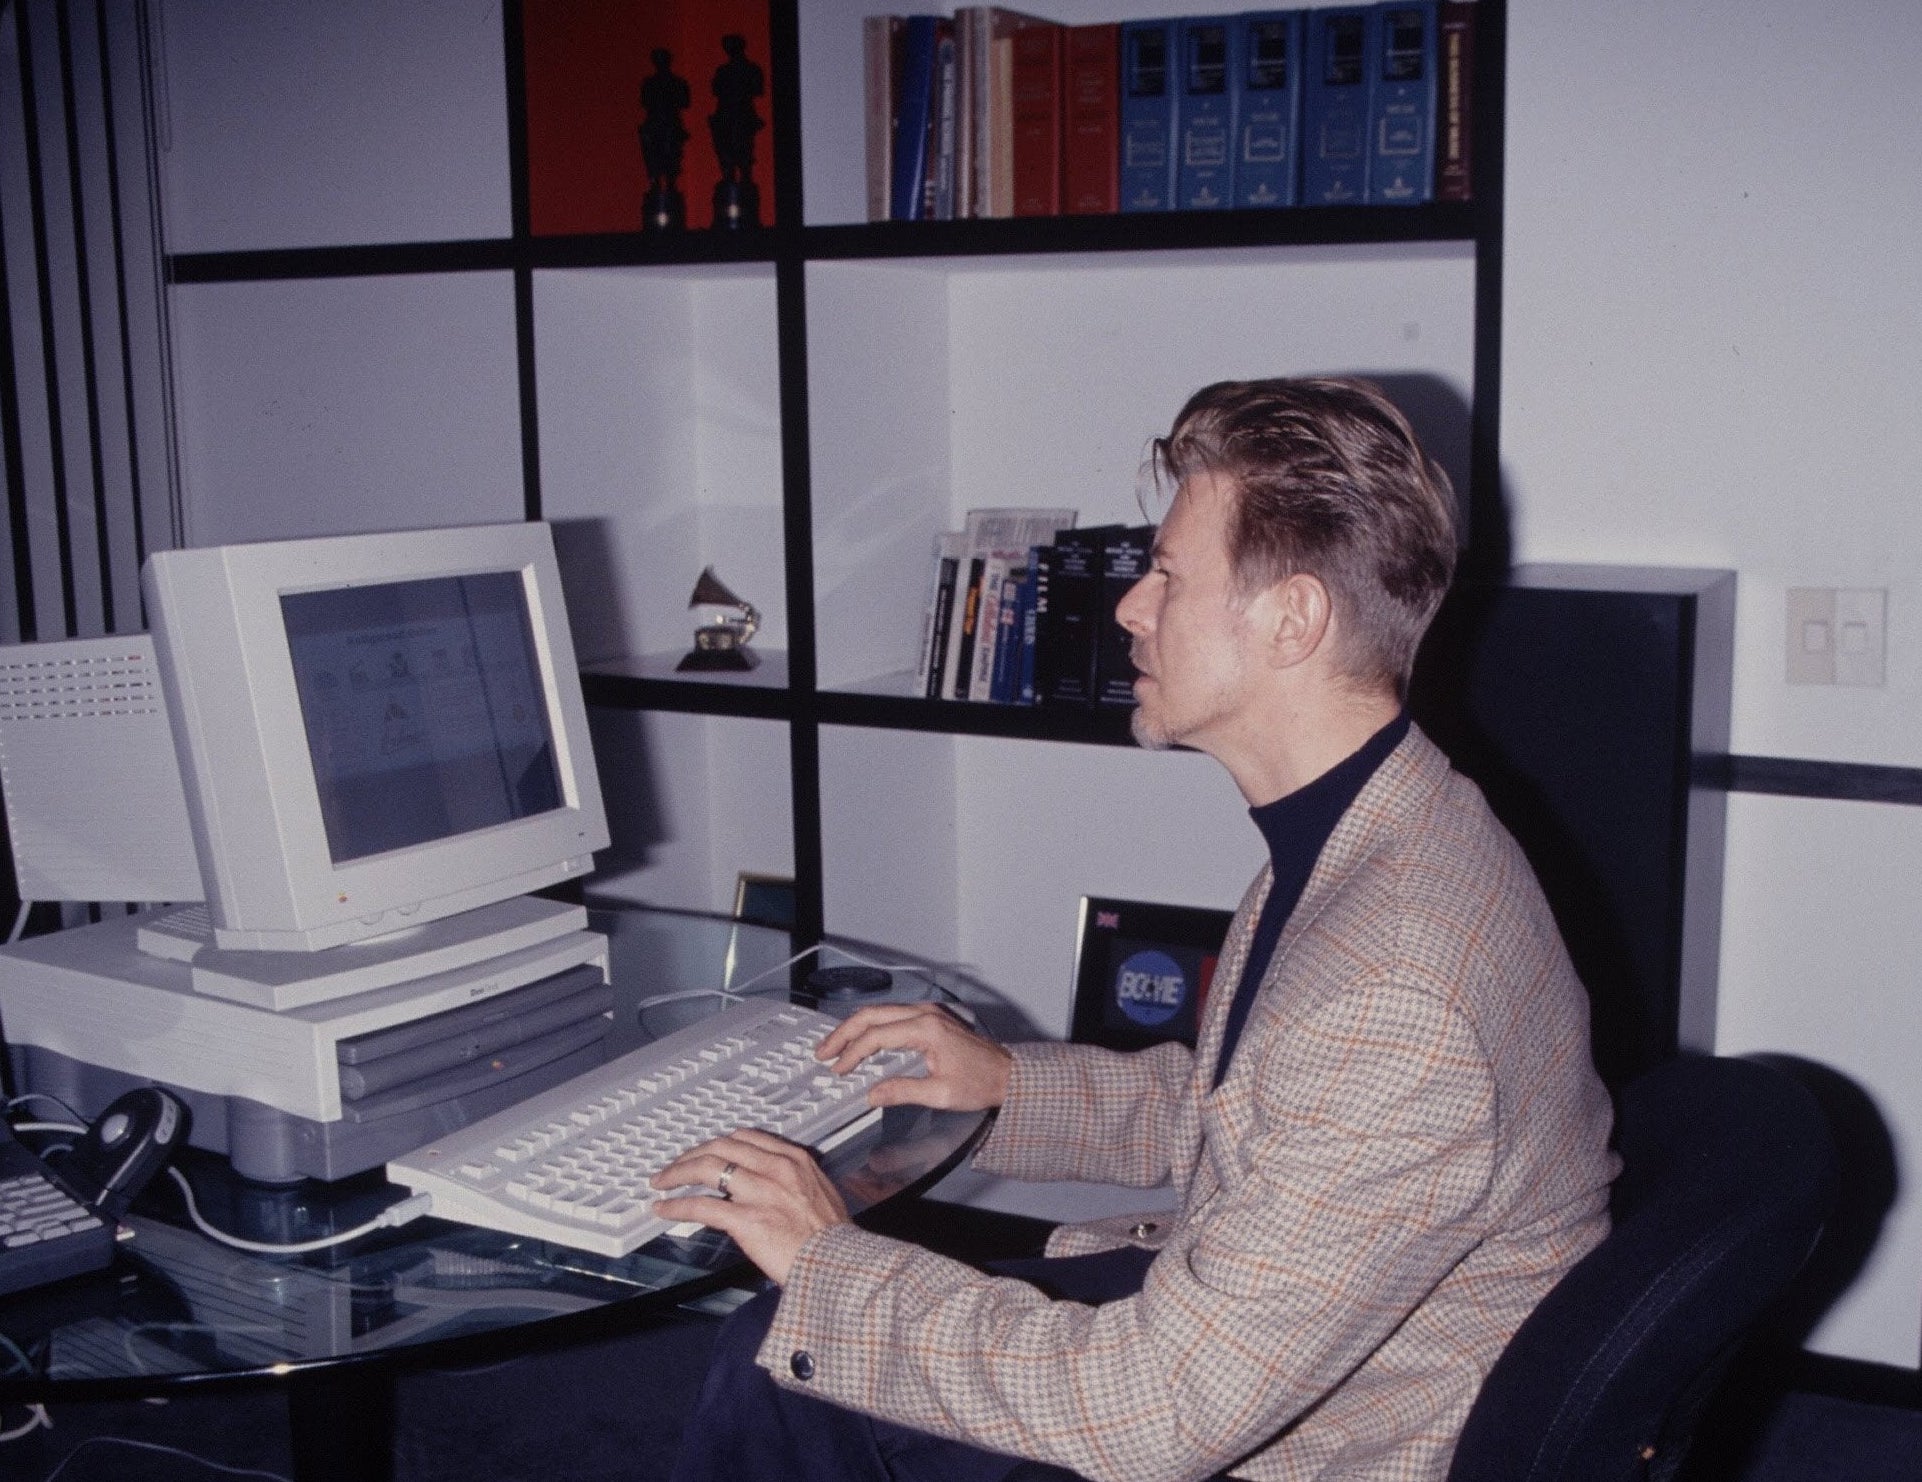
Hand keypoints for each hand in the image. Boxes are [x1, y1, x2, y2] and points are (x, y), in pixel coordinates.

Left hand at [651, 1128, 850, 1285]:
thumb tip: (763, 1182)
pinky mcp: (747, 1220)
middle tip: (674, 1166)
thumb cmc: (832, 1238)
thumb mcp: (819, 1192)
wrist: (840, 1266)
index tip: (705, 1151)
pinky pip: (702, 1207)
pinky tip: (665, 1210)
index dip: (717, 1143)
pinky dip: (677, 1206)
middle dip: (691, 1154)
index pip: (745, 1137)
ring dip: (677, 1174)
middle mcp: (776, 1169)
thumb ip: (792, 1179)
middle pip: (721, 1147)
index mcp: (794, 1159)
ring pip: (707, 1169)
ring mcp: (761, 1193)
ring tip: (661, 1182)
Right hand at [816, 1002, 1012, 1111]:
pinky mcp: (930, 1018)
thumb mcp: (940, 1094)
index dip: (852, 1053)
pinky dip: (871, 1026)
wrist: (1008, 1074)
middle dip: (843, 1033)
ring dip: (855, 1027)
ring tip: (835, 1046)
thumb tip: (872, 1094)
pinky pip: (892, 1016)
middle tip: (823, 1051)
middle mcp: (925, 1014)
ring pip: (880, 1011)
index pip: (876, 1036)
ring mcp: (928, 1013)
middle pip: (872, 1014)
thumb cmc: (981, 1082)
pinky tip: (862, 1041)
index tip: (838, 1068)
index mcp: (926, 1029)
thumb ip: (903, 1092)